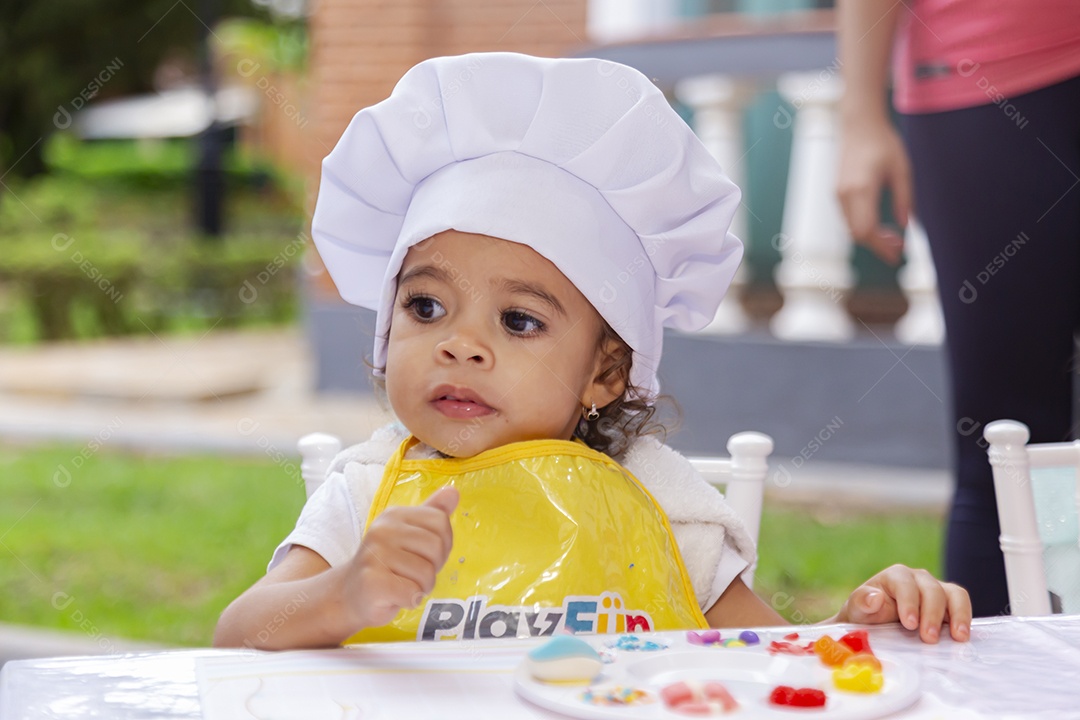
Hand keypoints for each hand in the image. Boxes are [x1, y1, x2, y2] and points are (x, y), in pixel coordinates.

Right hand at [342, 487, 458, 629]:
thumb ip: (432, 513)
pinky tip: (396, 597)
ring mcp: (374, 555)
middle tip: (413, 574)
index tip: (425, 556)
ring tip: (403, 585)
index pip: (440, 522)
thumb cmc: (388, 565)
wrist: (350, 594)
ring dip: (421, 587)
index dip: (443, 545)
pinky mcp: (372, 582)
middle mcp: (383, 530)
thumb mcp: (410, 536)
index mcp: (395, 515)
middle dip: (433, 568)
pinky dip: (410, 600)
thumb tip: (453, 491)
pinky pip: (412, 592)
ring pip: (426, 574)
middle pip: (436, 548)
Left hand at [833, 564, 970, 642]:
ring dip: (957, 615)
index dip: (909, 603)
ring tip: (958, 637)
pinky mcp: (949, 604)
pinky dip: (965, 619)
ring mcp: (937, 590)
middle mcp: (919, 579)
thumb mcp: (858, 609)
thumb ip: (862, 601)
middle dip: (932, 614)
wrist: (876, 624)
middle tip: (929, 638)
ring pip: (954, 594)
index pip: (905, 584)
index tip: (909, 624)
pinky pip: (962, 605)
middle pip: (932, 590)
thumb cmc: (867, 614)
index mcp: (896, 576)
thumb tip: (875, 597)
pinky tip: (963, 636)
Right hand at [836, 118, 912, 264]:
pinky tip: (879, 225)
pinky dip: (863, 227)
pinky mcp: (837, 192)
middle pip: (857, 234)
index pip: (867, 230)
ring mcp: (838, 194)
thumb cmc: (883, 143)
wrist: (858, 124)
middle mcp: (845, 194)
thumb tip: (907, 226)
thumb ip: (905, 199)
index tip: (898, 256)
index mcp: (861, 189)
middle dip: (878, 245)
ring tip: (894, 237)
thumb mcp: (902, 170)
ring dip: (871, 237)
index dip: (882, 247)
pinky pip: (848, 219)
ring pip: (851, 228)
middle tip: (900, 247)